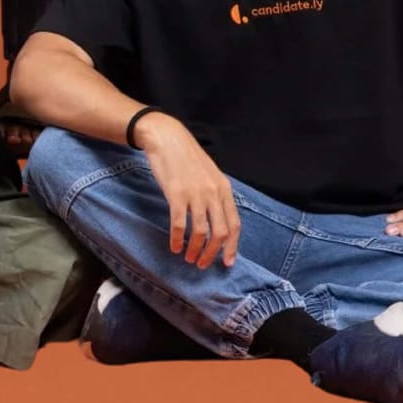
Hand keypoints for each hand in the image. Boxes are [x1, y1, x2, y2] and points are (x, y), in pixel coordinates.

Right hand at [138, 114, 240, 267]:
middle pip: (219, 232)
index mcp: (224, 189)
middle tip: (203, 264)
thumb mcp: (210, 174)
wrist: (167, 137)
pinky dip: (177, 239)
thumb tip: (219, 220)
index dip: (232, 247)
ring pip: (200, 232)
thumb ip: (216, 194)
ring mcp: (195, 193)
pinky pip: (179, 224)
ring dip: (195, 250)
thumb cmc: (187, 157)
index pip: (234, 225)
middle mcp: (213, 193)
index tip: (227, 263)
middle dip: (212, 253)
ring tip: (188, 258)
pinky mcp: (176, 194)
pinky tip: (174, 246)